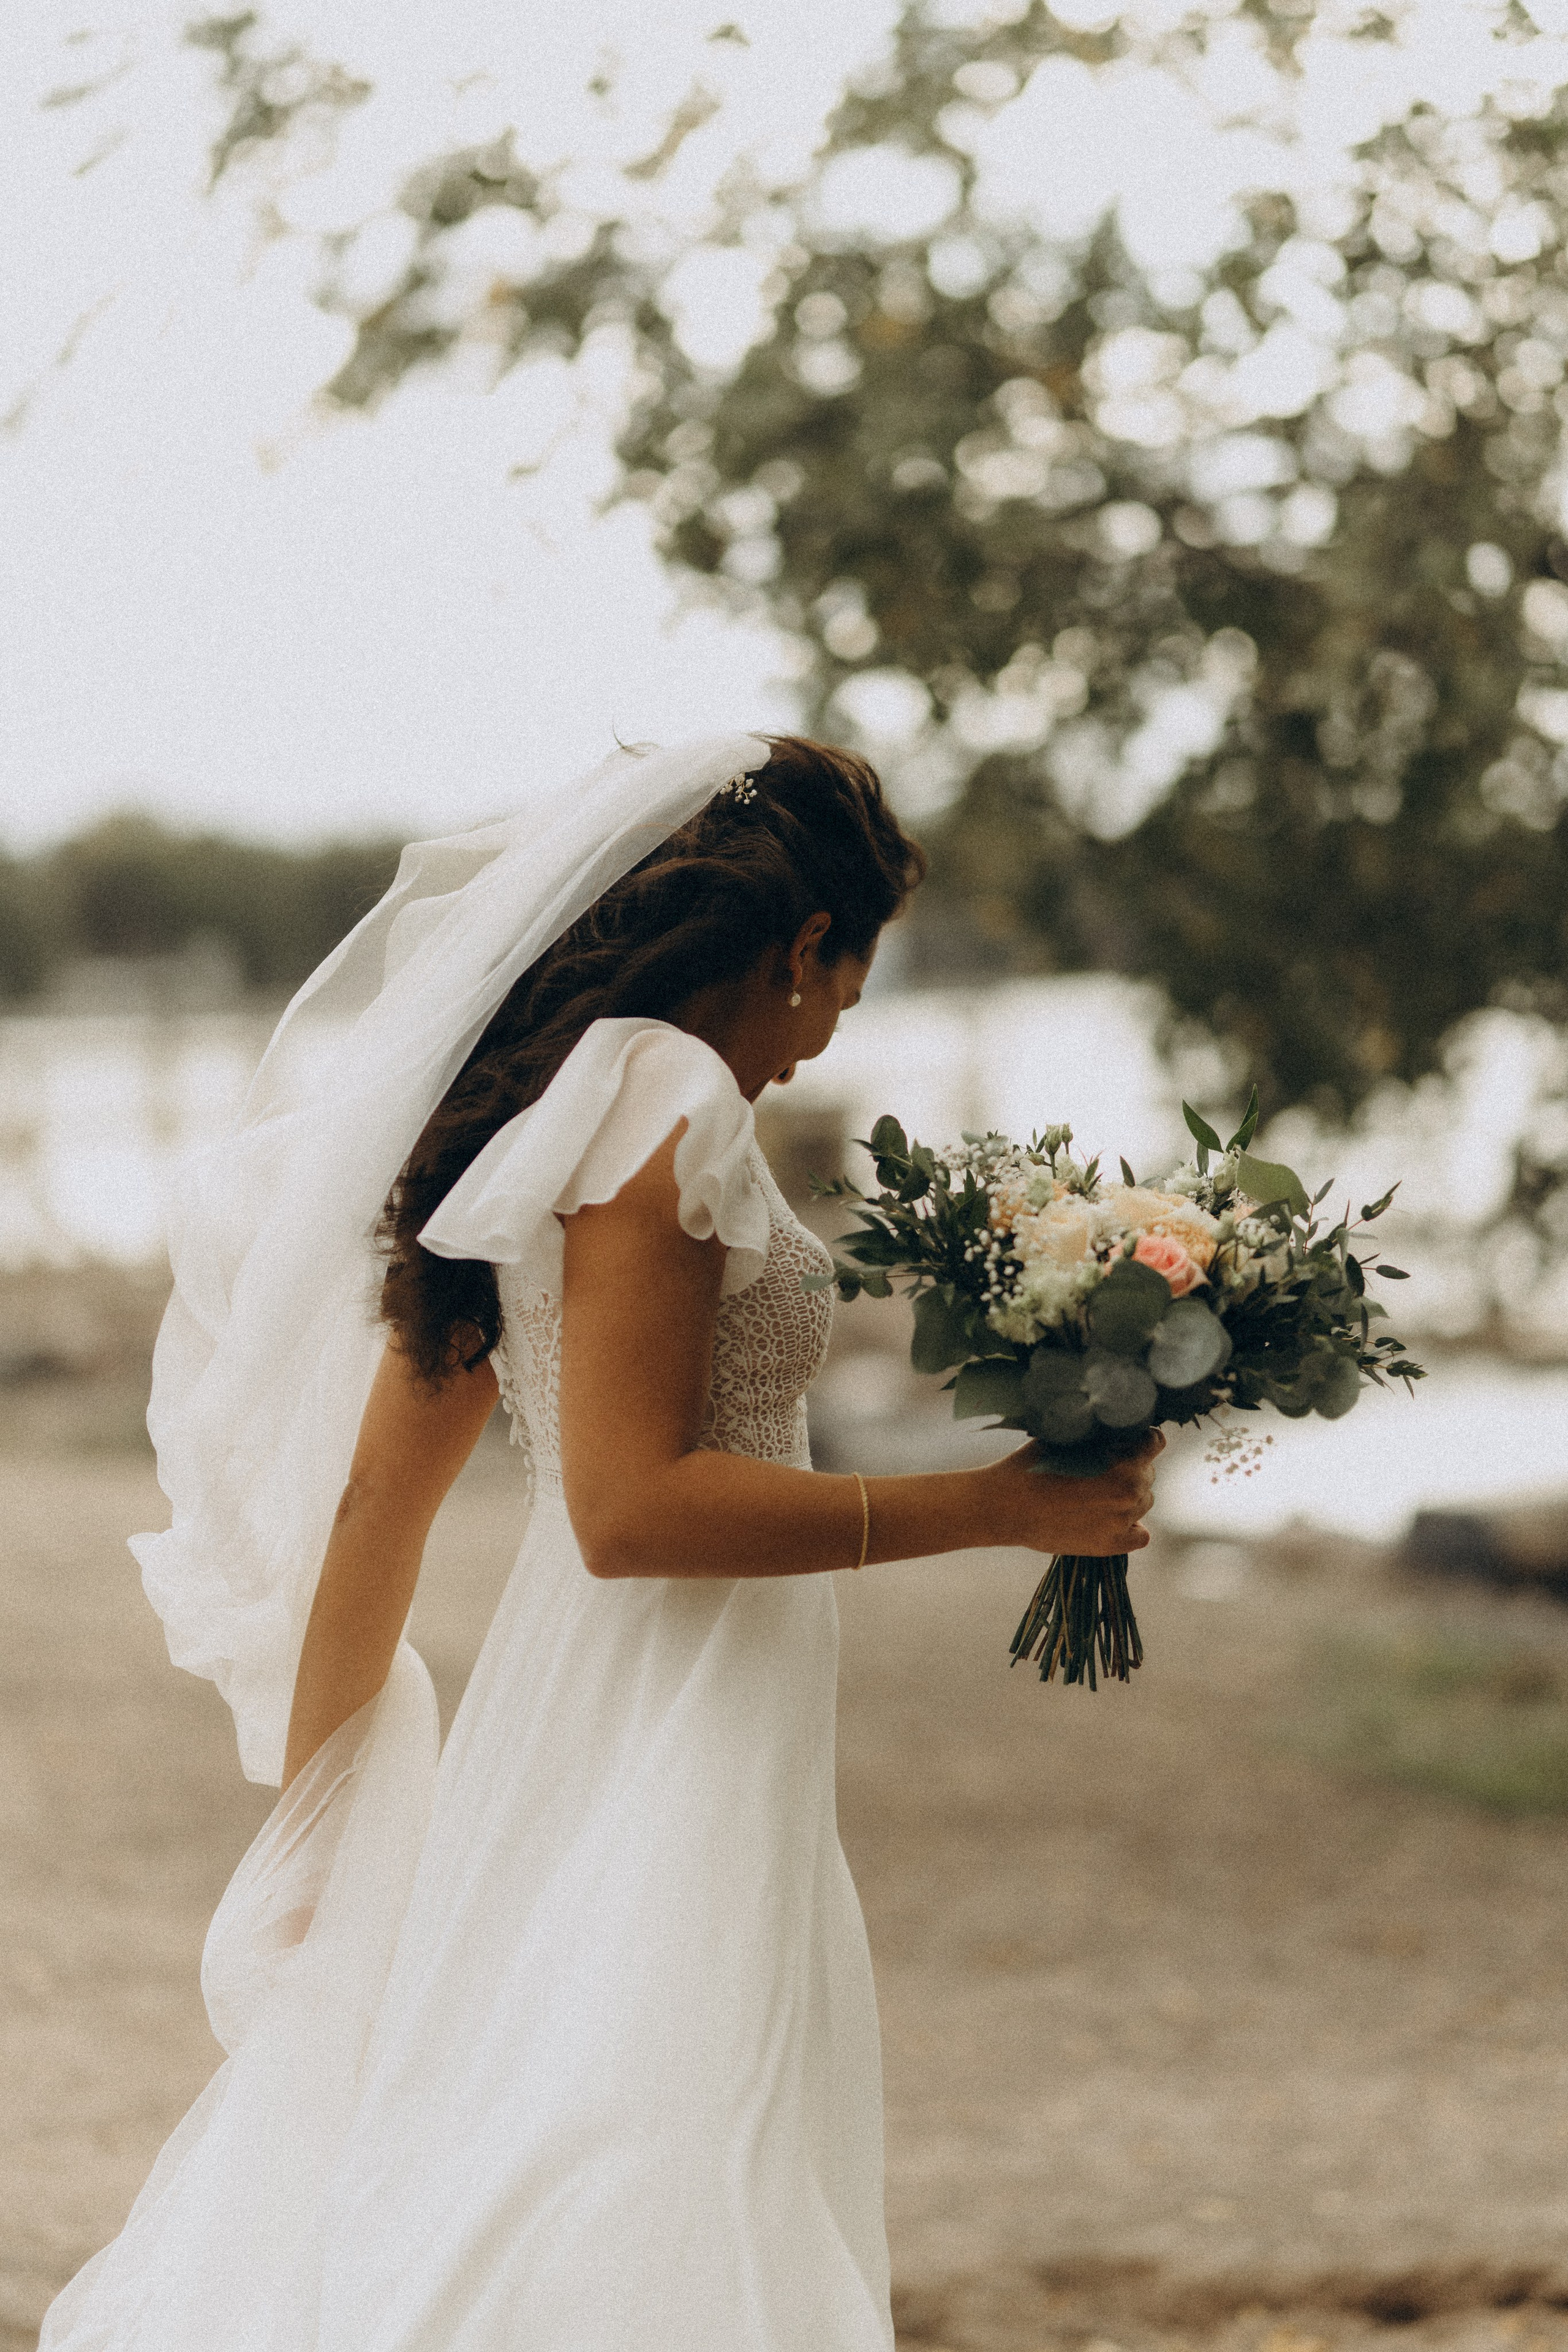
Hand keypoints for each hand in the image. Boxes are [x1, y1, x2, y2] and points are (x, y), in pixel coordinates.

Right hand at [980, 1431, 1164, 1555]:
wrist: (1005, 1505)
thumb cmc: (1033, 1465)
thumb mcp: (1071, 1439)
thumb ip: (1103, 1439)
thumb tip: (1122, 1436)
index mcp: (1125, 1462)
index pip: (1154, 1443)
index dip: (1139, 1440)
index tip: (1126, 1442)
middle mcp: (1131, 1492)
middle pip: (1147, 1475)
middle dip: (1130, 1468)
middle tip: (1101, 1469)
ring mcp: (1123, 1521)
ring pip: (1143, 1503)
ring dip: (1128, 1496)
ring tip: (1097, 1494)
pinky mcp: (1111, 1545)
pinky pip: (1141, 1535)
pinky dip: (1131, 1527)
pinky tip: (1110, 1518)